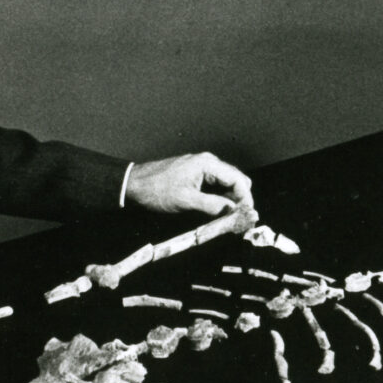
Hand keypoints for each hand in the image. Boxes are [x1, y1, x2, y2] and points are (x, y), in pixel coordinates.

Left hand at [126, 152, 254, 215]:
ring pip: (227, 184)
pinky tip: (219, 211)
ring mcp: (202, 167)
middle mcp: (208, 162)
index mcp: (207, 164)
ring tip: (231, 218)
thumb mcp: (186, 200)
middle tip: (240, 219)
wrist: (134, 184)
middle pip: (236, 180)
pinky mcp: (196, 174)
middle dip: (241, 199)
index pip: (238, 180)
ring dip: (231, 200)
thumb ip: (213, 205)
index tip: (247, 216)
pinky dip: (220, 197)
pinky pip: (215, 185)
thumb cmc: (156, 190)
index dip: (246, 199)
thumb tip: (234, 212)